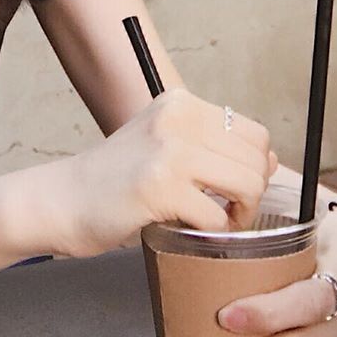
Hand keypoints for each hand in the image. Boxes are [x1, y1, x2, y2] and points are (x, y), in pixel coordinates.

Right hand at [49, 89, 273, 256]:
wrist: (65, 198)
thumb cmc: (117, 178)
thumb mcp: (163, 142)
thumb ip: (210, 144)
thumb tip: (271, 159)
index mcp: (180, 103)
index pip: (253, 132)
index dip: (254, 166)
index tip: (234, 187)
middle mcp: (176, 118)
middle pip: (256, 159)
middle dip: (251, 193)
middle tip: (227, 210)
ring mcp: (168, 151)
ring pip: (247, 184)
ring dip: (240, 213)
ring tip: (216, 220)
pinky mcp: (160, 187)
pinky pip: (218, 218)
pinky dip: (212, 233)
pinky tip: (190, 229)